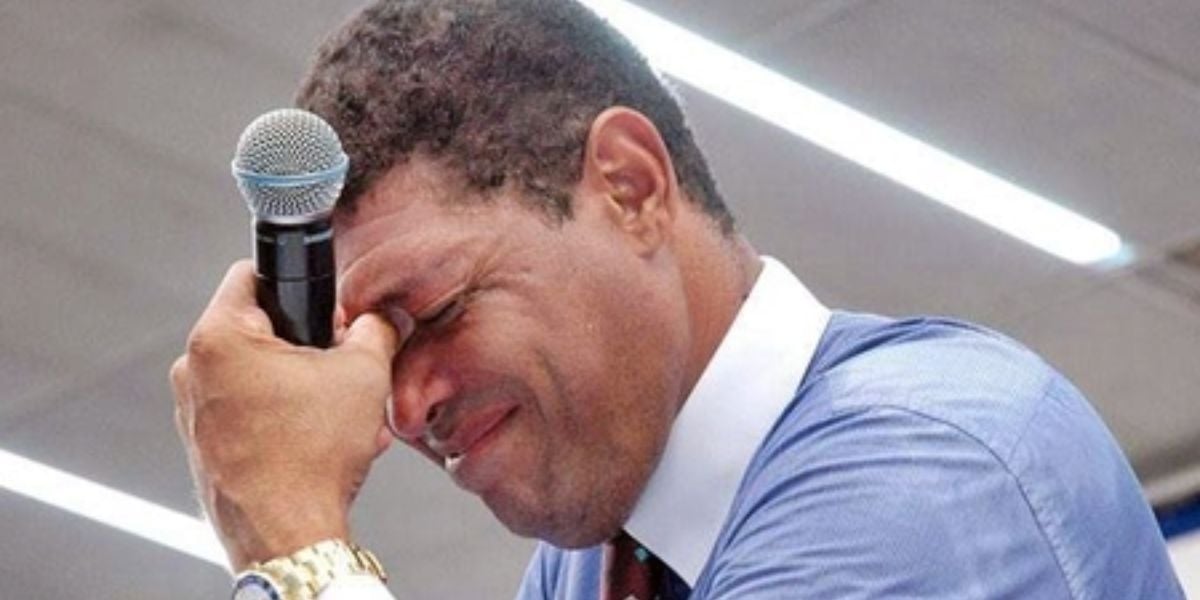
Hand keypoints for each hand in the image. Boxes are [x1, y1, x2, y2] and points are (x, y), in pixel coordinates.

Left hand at [170, 261, 407, 568]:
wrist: (288, 536)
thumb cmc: (310, 461)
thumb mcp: (365, 373)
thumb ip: (376, 329)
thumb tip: (381, 318)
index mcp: (220, 338)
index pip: (253, 273)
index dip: (300, 284)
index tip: (327, 310)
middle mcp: (193, 370)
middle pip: (261, 329)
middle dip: (309, 345)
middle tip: (343, 367)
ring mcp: (193, 411)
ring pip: (258, 373)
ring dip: (303, 385)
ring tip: (340, 412)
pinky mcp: (203, 445)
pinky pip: (249, 411)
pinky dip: (285, 416)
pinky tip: (322, 438)